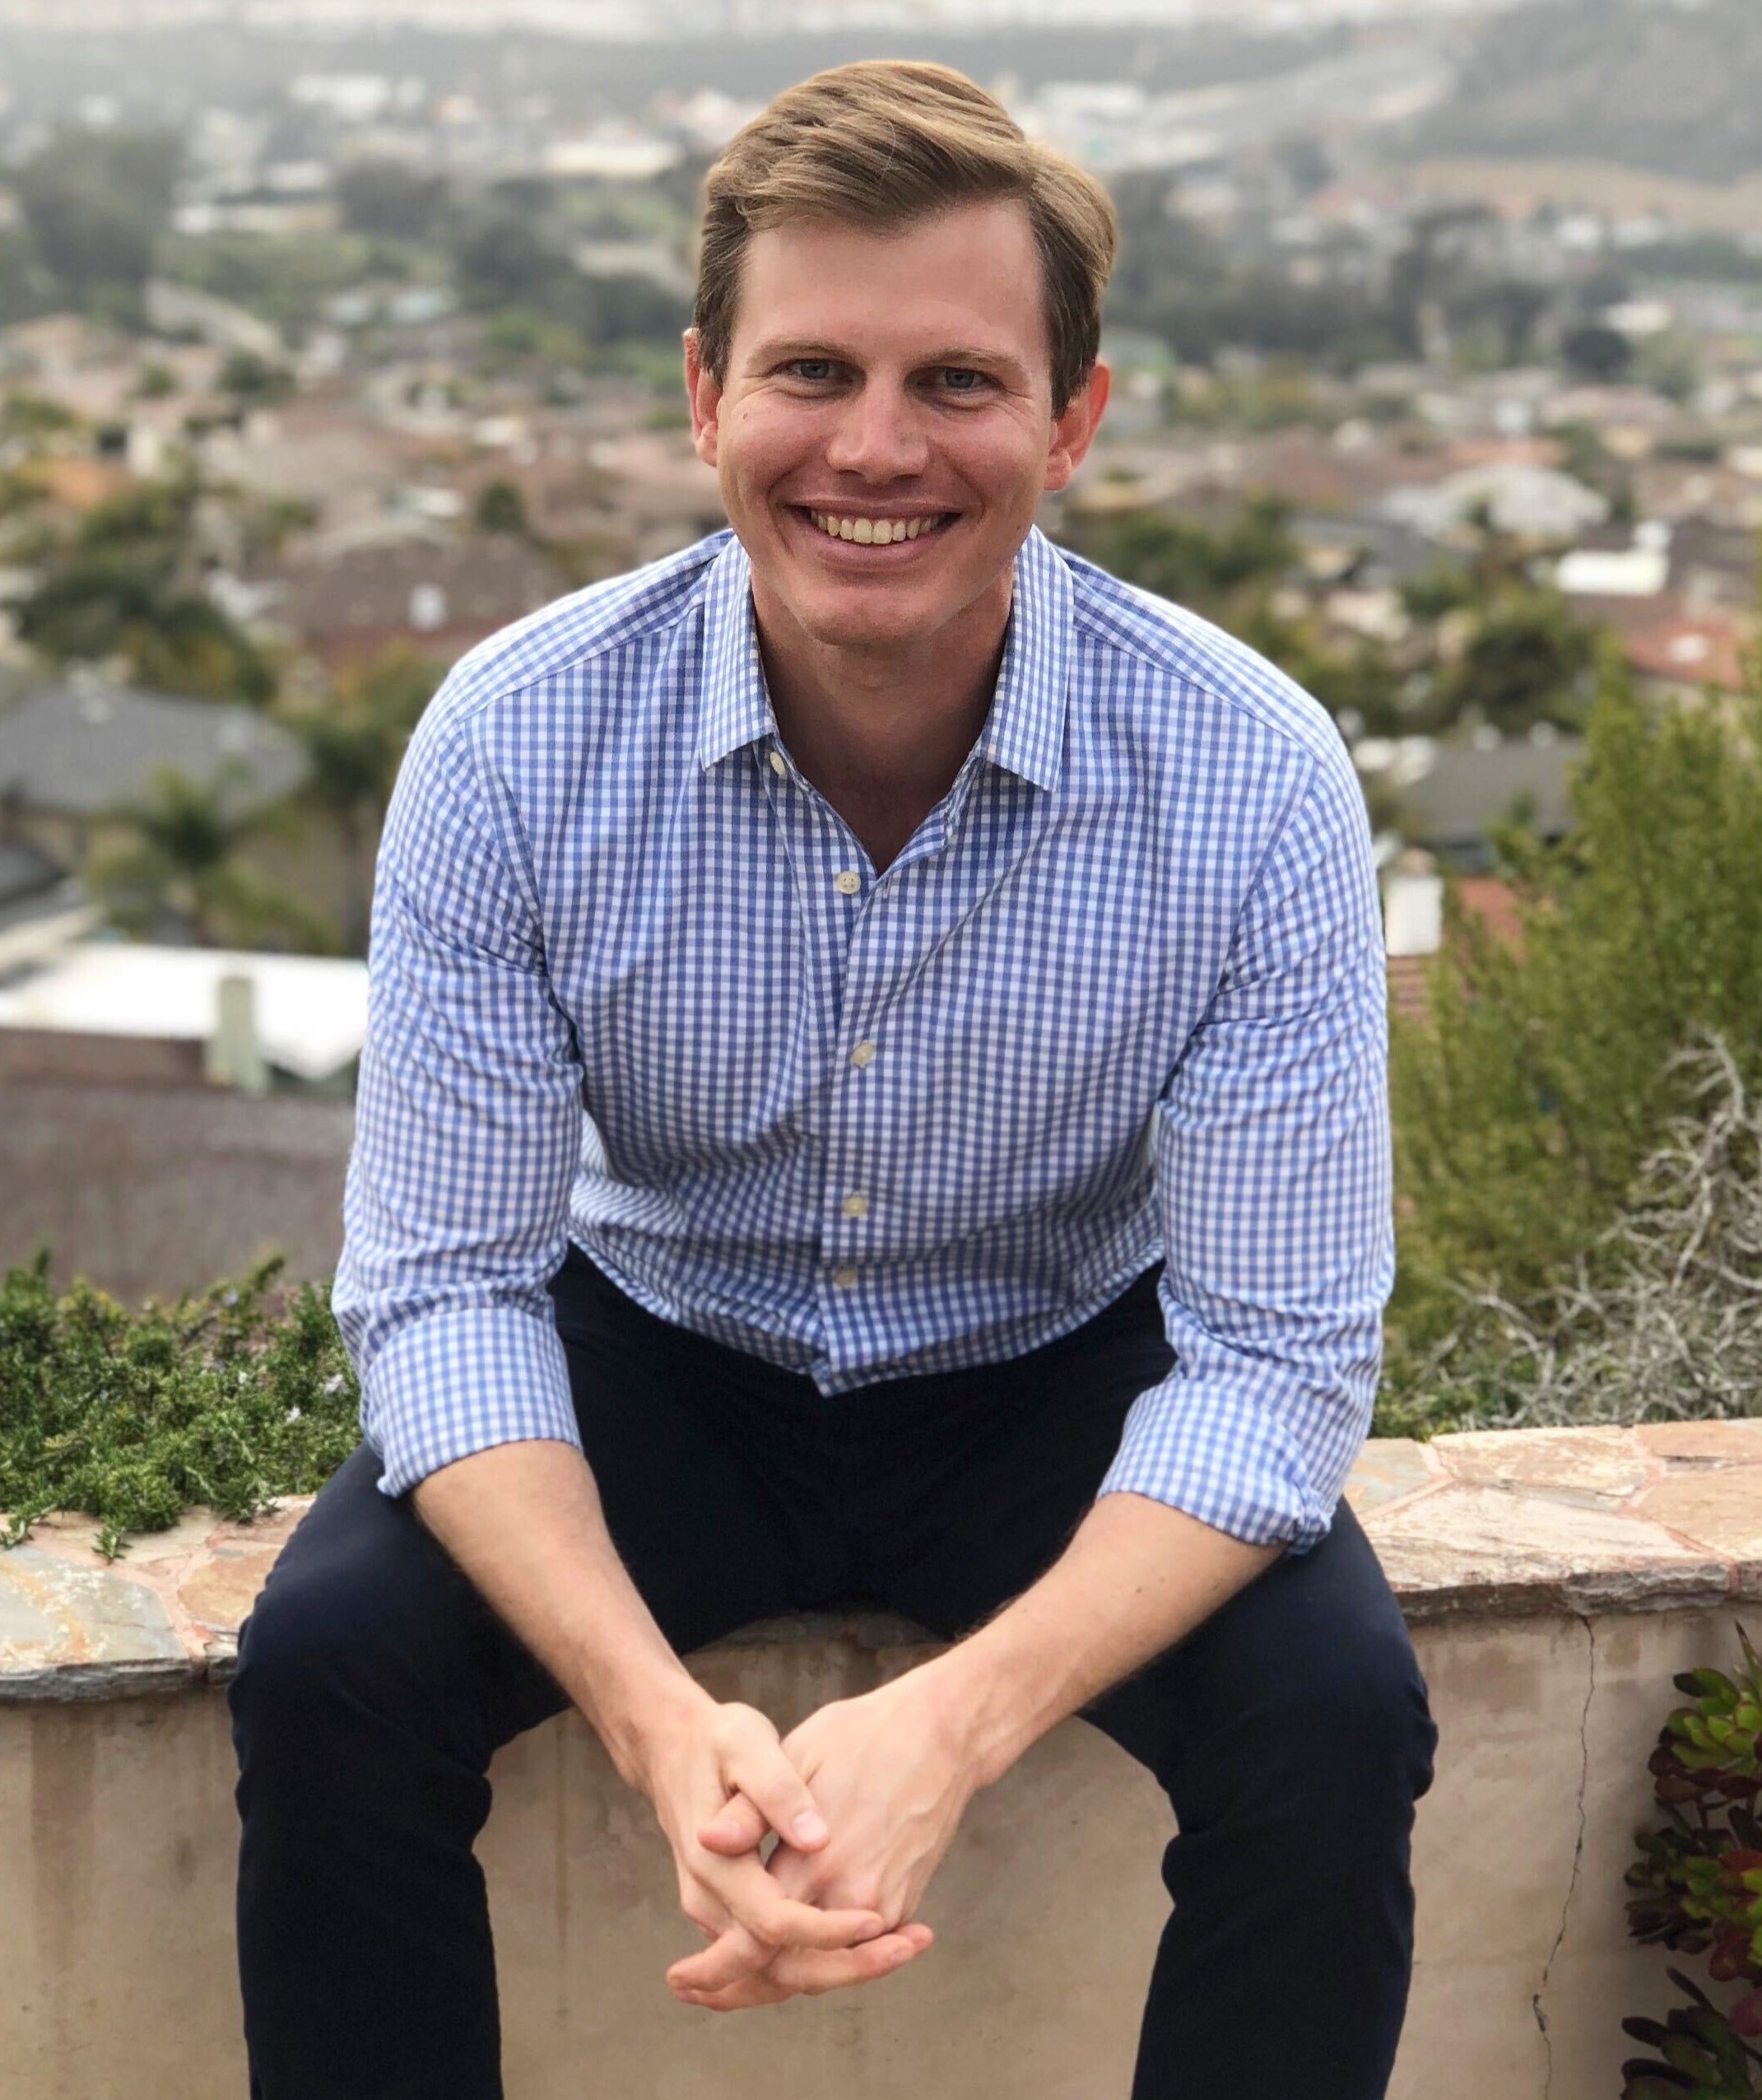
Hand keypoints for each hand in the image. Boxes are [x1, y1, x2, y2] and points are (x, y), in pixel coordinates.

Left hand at [665, 1668, 972, 2011]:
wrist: (944, 1734)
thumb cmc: (864, 1734)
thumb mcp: (797, 1755)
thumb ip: (751, 1810)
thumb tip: (706, 1841)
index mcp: (816, 1860)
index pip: (757, 1941)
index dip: (715, 1968)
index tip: (679, 1979)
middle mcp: (852, 1896)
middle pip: (788, 1972)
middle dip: (740, 1989)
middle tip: (696, 1990)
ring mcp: (883, 1904)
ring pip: (821, 1968)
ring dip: (776, 1979)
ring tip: (734, 1982)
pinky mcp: (903, 1901)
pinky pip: (852, 1950)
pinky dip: (817, 1961)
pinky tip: (786, 1955)